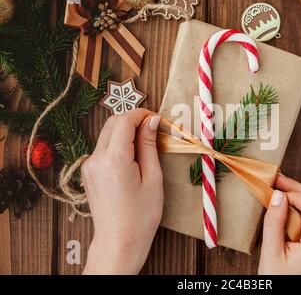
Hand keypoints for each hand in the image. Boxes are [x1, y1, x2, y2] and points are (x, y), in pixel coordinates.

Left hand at [81, 109, 162, 274]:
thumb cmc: (141, 215)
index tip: (157, 119)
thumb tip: (152, 121)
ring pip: (107, 133)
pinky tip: (133, 157)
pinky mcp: (89, 171)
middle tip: (153, 130)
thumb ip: (149, 145)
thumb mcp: (153, 178)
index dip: (142, 114)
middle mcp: (96, 158)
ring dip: (126, 131)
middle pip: (113, 122)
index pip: (124, 120)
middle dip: (133, 119)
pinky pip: (103, 147)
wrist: (119, 241)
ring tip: (145, 145)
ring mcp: (89, 165)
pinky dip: (118, 143)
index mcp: (114, 159)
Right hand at [258, 175, 300, 274]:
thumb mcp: (271, 253)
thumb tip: (277, 195)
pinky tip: (288, 207)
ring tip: (280, 192)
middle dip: (297, 191)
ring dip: (300, 200)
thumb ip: (274, 222)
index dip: (296, 192)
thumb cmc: (278, 283)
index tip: (277, 186)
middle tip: (278, 182)